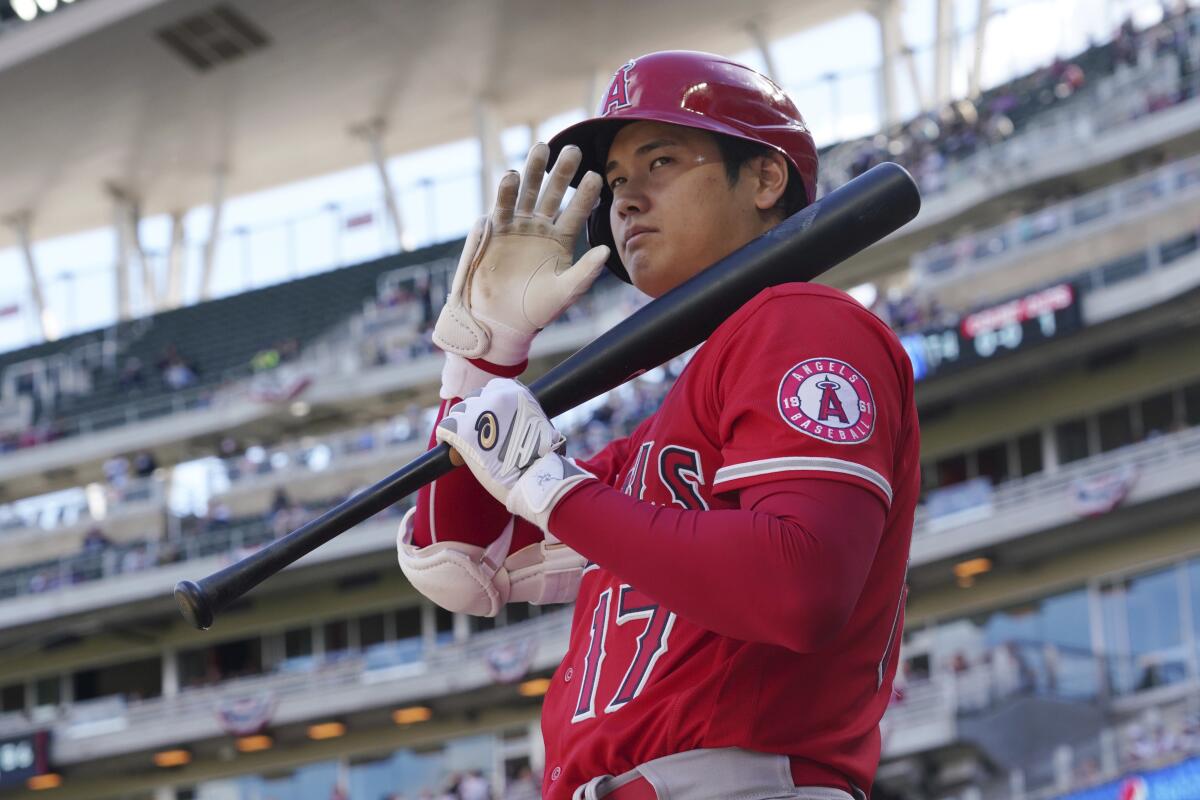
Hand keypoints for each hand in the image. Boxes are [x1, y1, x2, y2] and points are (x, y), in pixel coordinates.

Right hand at [433, 143, 608, 386]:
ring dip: (532, 171)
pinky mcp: (494, 232)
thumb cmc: (536, 309)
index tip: (597, 176)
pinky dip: (504, 193)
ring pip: (526, 193)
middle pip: (552, 193)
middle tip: (572, 149)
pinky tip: (510, 177)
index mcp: (561, 240)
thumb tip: (608, 251)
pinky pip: (500, 208)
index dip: (586, 195)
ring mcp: (516, 227)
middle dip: (561, 172)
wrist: (501, 322)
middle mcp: (540, 227)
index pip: (577, 212)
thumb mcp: (565, 292)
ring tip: (540, 148)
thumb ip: (585, 272)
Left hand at [434, 378, 562, 505]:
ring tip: (467, 443)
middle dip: (475, 416)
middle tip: (481, 435)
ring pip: (458, 413)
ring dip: (461, 426)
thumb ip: (522, 412)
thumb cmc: (540, 455)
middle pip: (474, 400)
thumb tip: (510, 418)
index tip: (491, 419)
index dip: (489, 405)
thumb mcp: (538, 422)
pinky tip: (452, 447)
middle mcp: (495, 396)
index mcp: (514, 392)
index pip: (492, 389)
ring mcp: (478, 413)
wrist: (535, 476)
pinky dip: (447, 437)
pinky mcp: (463, 431)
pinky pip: (446, 428)